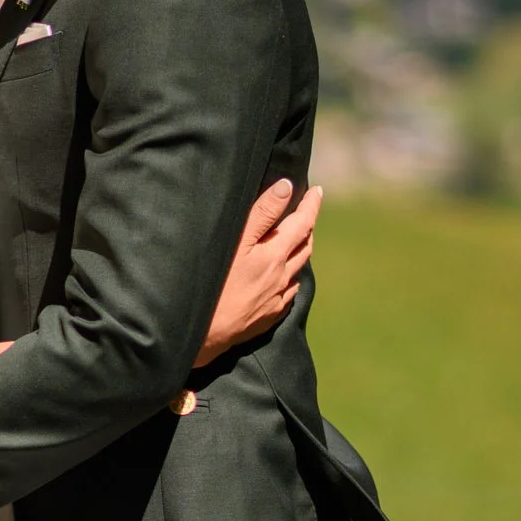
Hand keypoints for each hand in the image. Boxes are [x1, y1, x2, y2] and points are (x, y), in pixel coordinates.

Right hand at [195, 179, 322, 365]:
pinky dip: (290, 278)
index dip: (311, 205)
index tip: (318, 191)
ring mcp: (276, 299)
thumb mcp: (236, 240)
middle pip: (304, 247)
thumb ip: (263, 213)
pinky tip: (283, 278)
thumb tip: (287, 187)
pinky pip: (288, 293)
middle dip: (308, 227)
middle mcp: (281, 278)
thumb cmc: (213, 283)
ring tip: (298, 240)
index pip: (302, 223)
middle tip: (307, 213)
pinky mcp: (267, 317)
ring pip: (297, 271)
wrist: (202, 332)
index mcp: (276, 255)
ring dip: (300, 251)